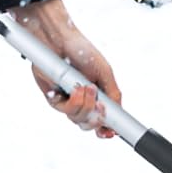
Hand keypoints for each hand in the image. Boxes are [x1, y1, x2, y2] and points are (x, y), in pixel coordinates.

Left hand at [10, 0, 121, 137]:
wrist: (60, 41)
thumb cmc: (82, 51)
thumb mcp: (104, 72)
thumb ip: (113, 94)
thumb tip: (118, 113)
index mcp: (98, 96)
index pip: (103, 120)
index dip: (107, 129)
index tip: (110, 132)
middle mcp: (83, 101)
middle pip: (90, 124)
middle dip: (96, 117)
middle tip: (99, 104)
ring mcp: (68, 100)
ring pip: (77, 119)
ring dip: (84, 105)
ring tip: (84, 87)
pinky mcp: (53, 98)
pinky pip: (63, 109)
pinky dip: (71, 100)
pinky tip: (74, 87)